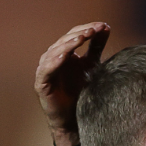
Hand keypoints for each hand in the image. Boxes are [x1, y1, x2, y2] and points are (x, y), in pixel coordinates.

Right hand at [35, 22, 109, 145]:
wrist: (75, 120)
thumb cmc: (81, 92)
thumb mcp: (92, 65)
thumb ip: (96, 46)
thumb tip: (105, 26)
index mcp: (64, 52)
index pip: (74, 34)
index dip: (87, 28)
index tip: (103, 26)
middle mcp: (53, 58)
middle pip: (64, 40)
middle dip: (80, 34)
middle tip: (94, 30)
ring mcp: (45, 70)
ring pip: (54, 51)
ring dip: (68, 43)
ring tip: (82, 38)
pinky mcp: (41, 83)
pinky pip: (46, 69)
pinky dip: (54, 60)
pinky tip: (65, 54)